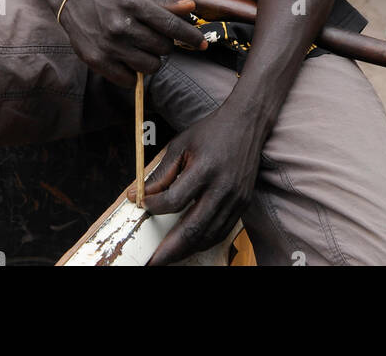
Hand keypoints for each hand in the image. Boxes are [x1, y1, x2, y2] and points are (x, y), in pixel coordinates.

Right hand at [58, 0, 207, 87]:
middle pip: (164, 48)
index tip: (203, 43)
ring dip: (152, 59)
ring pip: (151, 66)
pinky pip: (130, 80)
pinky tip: (127, 57)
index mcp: (133, 2)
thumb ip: (166, 1)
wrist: (75, 3)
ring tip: (141, 48)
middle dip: (166, 44)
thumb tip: (191, 10)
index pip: (171, 25)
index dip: (191, 36)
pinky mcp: (98, 61)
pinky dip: (133, 72)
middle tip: (155, 37)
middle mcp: (121, 24)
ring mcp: (109, 45)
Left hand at [127, 107, 262, 265]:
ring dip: (186, 250)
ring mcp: (236, 199)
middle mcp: (223, 188)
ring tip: (167, 257)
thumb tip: (138, 195)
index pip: (175, 200)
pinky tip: (189, 245)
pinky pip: (221, 231)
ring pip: (208, 236)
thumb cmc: (211, 131)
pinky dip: (203, 242)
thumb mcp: (181, 145)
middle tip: (151, 261)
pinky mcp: (243, 204)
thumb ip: (162, 173)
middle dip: (170, 249)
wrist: (246, 123)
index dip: (155, 207)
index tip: (142, 205)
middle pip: (193, 228)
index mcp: (205, 169)